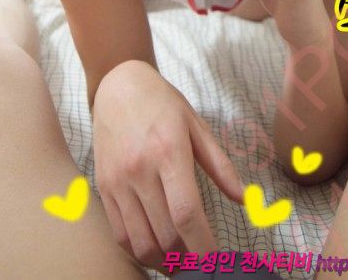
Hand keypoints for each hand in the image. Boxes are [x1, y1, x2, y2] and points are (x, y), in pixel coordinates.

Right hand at [92, 60, 243, 271]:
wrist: (118, 85)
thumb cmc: (162, 103)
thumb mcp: (196, 125)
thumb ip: (220, 165)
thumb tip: (244, 199)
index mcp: (168, 152)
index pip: (186, 212)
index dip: (202, 245)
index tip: (216, 261)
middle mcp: (140, 170)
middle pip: (165, 233)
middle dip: (187, 258)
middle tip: (202, 262)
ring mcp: (118, 181)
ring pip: (141, 241)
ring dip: (164, 261)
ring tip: (182, 261)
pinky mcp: (103, 188)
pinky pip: (120, 234)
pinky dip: (139, 251)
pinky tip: (157, 249)